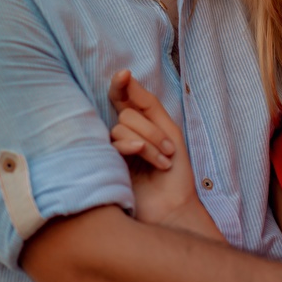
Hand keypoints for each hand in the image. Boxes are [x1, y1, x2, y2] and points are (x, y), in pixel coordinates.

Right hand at [108, 71, 214, 234]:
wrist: (173, 207)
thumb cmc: (175, 173)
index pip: (122, 99)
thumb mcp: (169, 131)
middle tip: (169, 152)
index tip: (123, 74)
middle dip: (153, 130)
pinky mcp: (106, 166)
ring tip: (163, 162)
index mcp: (138, 127)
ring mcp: (113, 152)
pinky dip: (138, 148)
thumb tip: (126, 76)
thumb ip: (148, 104)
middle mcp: (122, 137)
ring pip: (122, 127)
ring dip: (150, 143)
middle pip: (128, 114)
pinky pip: (116, 143)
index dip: (120, 85)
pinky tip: (153, 162)